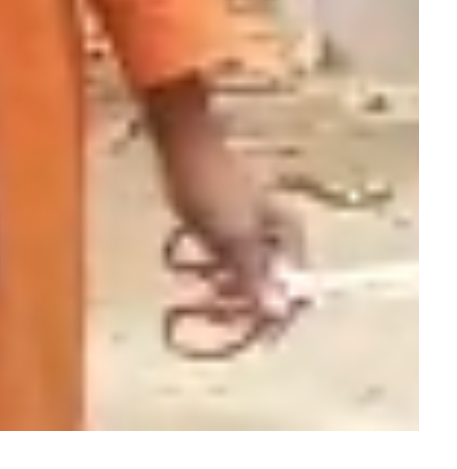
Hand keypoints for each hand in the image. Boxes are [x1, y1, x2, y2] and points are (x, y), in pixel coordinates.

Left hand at [155, 112, 305, 329]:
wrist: (183, 140)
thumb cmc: (209, 186)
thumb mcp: (229, 236)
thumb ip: (252, 274)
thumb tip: (275, 310)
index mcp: (287, 233)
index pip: (291, 284)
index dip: (271, 310)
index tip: (251, 331)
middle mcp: (276, 227)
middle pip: (270, 275)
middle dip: (248, 298)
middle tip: (221, 314)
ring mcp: (253, 217)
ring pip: (250, 262)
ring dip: (233, 282)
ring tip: (211, 294)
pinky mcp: (229, 210)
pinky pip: (232, 248)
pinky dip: (221, 263)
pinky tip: (204, 269)